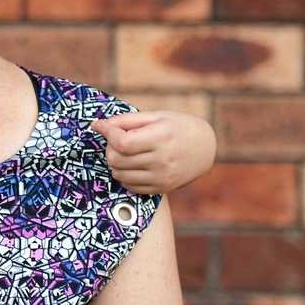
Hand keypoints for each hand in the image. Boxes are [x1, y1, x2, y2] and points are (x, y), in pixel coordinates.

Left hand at [91, 111, 215, 194]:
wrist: (205, 148)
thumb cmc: (178, 127)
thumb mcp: (155, 116)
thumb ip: (126, 120)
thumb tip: (99, 125)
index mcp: (161, 138)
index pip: (122, 143)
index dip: (107, 134)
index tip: (100, 126)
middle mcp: (162, 160)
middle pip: (116, 159)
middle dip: (109, 148)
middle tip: (117, 139)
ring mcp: (162, 177)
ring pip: (119, 174)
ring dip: (115, 162)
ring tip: (125, 151)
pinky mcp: (161, 188)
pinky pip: (130, 186)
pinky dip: (124, 175)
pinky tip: (132, 164)